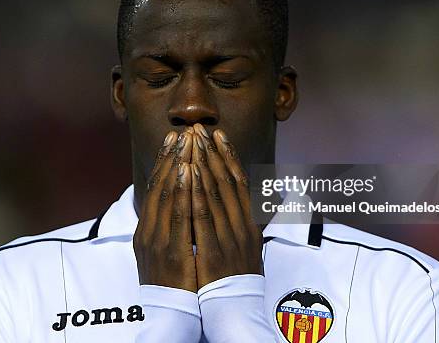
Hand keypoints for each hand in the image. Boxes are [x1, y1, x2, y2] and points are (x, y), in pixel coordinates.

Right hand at [133, 129, 197, 291]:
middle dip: (172, 156)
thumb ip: (169, 225)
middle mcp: (149, 231)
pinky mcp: (171, 251)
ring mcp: (158, 240)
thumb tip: (181, 201)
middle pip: (159, 185)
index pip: (154, 188)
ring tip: (186, 142)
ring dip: (177, 165)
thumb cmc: (174, 282)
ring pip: (166, 194)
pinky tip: (187, 171)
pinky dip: (181, 190)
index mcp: (147, 230)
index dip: (164, 161)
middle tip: (182, 132)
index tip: (174, 138)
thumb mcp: (165, 250)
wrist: (171, 314)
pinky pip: (178, 215)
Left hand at [190, 123, 262, 288]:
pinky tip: (188, 174)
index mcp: (250, 223)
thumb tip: (240, 196)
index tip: (219, 135)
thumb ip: (243, 219)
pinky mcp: (212, 251)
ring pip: (216, 193)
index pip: (241, 182)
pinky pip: (203, 217)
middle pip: (227, 181)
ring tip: (192, 143)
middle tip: (200, 130)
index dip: (230, 156)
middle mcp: (242, 226)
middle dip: (212, 152)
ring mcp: (228, 238)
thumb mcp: (248, 244)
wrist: (235, 309)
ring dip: (203, 164)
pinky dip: (196, 192)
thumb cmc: (237, 276)